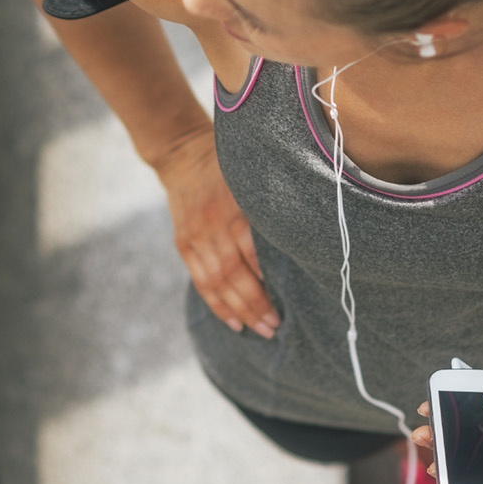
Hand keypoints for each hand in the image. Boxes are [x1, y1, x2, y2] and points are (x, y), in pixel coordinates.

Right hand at [153, 125, 278, 336]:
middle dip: (256, 305)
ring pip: (217, 284)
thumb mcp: (252, 178)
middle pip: (234, 276)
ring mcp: (195, 238)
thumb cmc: (228, 165)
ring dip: (240, 311)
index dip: (266, 281)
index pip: (252, 254)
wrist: (182, 153)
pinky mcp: (184, 245)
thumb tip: (300, 241)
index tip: (289, 301)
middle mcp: (213, 226)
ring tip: (261, 330)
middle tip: (277, 326)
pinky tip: (234, 322)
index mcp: (234, 210)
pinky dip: (218, 304)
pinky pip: (201, 282)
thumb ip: (269, 207)